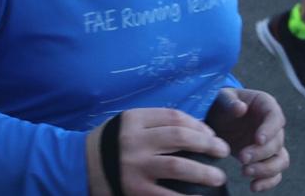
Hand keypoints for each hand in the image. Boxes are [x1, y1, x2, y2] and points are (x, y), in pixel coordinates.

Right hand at [85, 109, 229, 195]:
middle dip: (208, 144)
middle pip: (180, 137)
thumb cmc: (112, 143)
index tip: (212, 135)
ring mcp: (135, 166)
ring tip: (219, 177)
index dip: (199, 125)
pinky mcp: (135, 190)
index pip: (174, 117)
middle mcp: (134, 141)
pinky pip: (169, 195)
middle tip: (223, 152)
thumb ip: (155, 124)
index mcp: (133, 119)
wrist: (81, 165)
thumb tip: (199, 132)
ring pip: (178, 166)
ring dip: (204, 172)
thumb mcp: (128, 124)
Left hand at [206, 88, 288, 190]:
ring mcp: (271, 145)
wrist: (218, 120)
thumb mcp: (222, 99)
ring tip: (246, 172)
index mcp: (266, 106)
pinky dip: (268, 182)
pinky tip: (253, 186)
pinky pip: (275, 173)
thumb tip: (241, 107)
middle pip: (277, 143)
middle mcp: (274, 127)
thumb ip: (230, 102)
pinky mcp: (266, 159)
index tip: (257, 139)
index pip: (276, 118)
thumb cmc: (222, 105)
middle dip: (261, 153)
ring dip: (266, 169)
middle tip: (242, 158)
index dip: (270, 130)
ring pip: (281, 160)